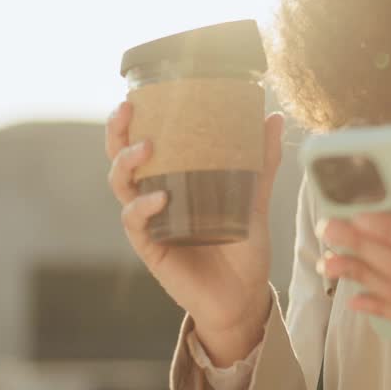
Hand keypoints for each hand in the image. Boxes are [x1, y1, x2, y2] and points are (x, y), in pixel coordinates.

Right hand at [105, 100, 283, 338]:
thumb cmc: (242, 247)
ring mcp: (148, 222)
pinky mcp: (150, 247)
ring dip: (127, 162)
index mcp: (172, 179)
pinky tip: (159, 198)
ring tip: (147, 148)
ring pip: (120, 185)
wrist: (243, 297)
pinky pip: (135, 222)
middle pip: (119, 158)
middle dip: (117, 131)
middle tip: (128, 108)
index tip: (137, 93)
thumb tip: (274, 116)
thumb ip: (262, 161)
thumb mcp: (255, 199)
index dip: (132, 119)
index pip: (142, 142)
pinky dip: (143, 207)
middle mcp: (153, 196)